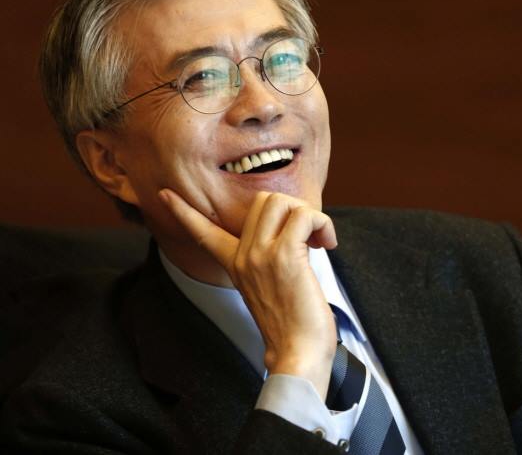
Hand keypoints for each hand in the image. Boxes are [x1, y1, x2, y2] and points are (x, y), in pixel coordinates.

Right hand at [159, 189, 337, 399]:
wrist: (296, 355)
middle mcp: (243, 256)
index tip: (165, 195)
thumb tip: (298, 235)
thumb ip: (268, 260)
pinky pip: (305, 216)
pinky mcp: (284, 256)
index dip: (182, 211)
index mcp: (235, 264)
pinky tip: (328, 243)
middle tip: (308, 234)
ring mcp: (261, 255)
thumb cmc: (291, 327)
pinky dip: (322, 223)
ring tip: (319, 239)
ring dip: (309, 214)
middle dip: (293, 208)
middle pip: (264, 199)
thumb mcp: (266, 289)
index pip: (202, 231)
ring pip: (282, 201)